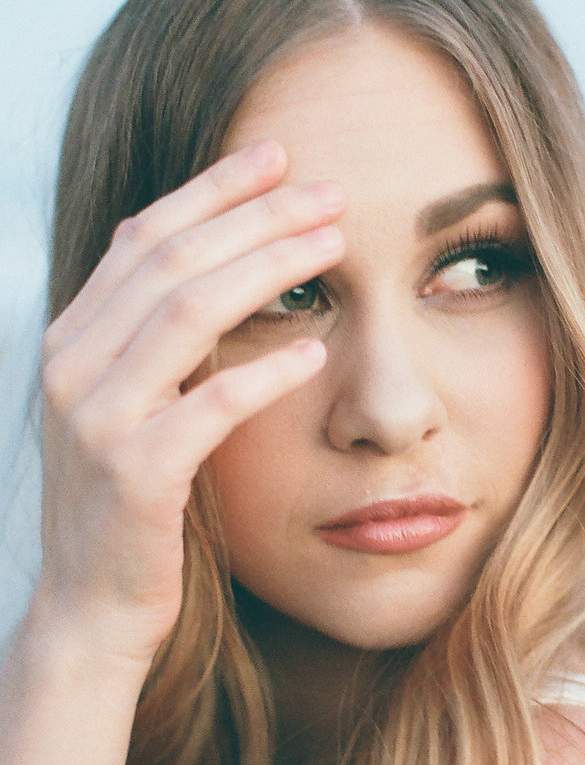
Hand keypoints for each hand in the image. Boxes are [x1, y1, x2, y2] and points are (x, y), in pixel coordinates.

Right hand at [36, 141, 344, 667]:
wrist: (90, 610)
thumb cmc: (127, 508)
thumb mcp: (124, 407)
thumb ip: (145, 338)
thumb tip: (187, 255)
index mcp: (72, 341)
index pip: (143, 238)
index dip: (210, 190)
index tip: (275, 155)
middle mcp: (72, 367)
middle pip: (171, 261)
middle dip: (254, 215)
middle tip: (329, 190)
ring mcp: (97, 421)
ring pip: (186, 314)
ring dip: (267, 269)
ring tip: (333, 244)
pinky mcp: (135, 477)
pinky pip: (208, 407)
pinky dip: (264, 372)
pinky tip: (315, 350)